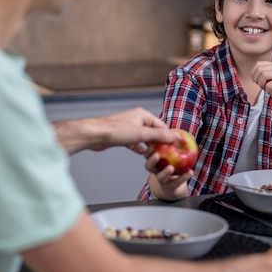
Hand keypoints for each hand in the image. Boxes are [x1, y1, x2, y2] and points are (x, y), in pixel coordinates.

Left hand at [53, 107, 180, 154]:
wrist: (96, 135)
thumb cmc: (117, 131)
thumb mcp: (142, 133)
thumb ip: (160, 135)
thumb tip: (176, 136)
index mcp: (143, 115)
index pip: (162, 126)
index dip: (169, 136)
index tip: (176, 147)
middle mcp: (137, 120)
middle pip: (154, 132)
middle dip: (159, 142)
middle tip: (166, 154)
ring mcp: (129, 128)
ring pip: (144, 138)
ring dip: (150, 146)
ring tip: (156, 156)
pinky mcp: (123, 137)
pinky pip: (135, 142)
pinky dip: (140, 148)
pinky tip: (143, 154)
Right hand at [144, 148, 191, 199]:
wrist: (171, 185)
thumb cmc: (170, 164)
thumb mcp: (169, 154)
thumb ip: (171, 144)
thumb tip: (180, 133)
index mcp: (153, 160)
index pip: (147, 155)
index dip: (148, 150)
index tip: (152, 144)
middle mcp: (155, 170)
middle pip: (149, 166)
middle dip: (152, 160)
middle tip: (157, 155)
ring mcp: (161, 179)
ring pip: (160, 177)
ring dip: (165, 172)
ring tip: (171, 167)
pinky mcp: (170, 186)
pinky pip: (176, 182)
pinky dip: (184, 177)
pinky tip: (190, 172)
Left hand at [251, 61, 271, 108]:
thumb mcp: (268, 80)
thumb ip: (261, 74)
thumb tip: (252, 73)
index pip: (258, 64)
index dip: (254, 74)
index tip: (257, 81)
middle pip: (260, 69)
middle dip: (257, 80)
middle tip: (262, 86)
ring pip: (263, 75)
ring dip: (262, 84)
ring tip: (267, 88)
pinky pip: (269, 85)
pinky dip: (268, 90)